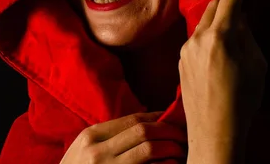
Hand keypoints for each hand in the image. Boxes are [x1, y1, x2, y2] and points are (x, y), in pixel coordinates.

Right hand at [60, 112, 186, 163]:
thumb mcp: (84, 149)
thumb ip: (108, 137)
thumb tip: (145, 124)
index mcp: (92, 136)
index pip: (133, 119)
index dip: (158, 118)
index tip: (173, 119)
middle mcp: (99, 151)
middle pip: (144, 131)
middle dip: (169, 131)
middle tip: (185, 134)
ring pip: (149, 149)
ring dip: (171, 148)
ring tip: (182, 151)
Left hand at [178, 0, 266, 163]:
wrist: (214, 132)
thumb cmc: (242, 101)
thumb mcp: (256, 65)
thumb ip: (246, 35)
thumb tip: (237, 18)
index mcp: (220, 36)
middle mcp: (198, 38)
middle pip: (215, 7)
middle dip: (230, 4)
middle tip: (245, 10)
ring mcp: (186, 49)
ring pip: (205, 23)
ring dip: (219, 24)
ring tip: (234, 46)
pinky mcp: (181, 60)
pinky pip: (197, 39)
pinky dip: (210, 39)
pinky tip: (220, 59)